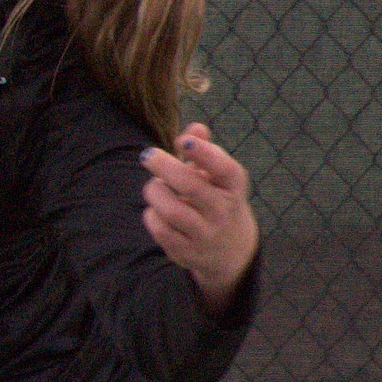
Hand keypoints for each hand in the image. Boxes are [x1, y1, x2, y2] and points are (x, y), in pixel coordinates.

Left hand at [141, 123, 258, 312]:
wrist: (232, 250)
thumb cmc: (217, 197)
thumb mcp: (218, 174)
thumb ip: (204, 148)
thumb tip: (195, 128)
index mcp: (233, 187)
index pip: (225, 169)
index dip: (204, 153)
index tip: (183, 141)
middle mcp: (223, 212)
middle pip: (192, 187)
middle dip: (165, 167)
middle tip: (148, 155)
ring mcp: (206, 235)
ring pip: (173, 211)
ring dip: (155, 192)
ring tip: (155, 186)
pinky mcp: (189, 254)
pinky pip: (162, 232)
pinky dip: (152, 215)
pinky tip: (155, 209)